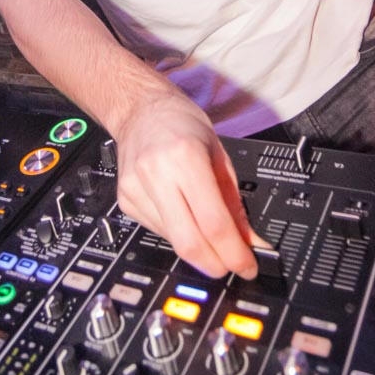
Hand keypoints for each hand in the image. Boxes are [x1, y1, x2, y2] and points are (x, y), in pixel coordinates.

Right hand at [113, 88, 267, 278]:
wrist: (140, 109)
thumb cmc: (181, 122)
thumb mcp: (218, 154)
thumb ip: (234, 201)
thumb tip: (249, 241)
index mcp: (185, 157)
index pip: (213, 222)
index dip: (234, 253)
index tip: (248, 265)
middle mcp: (157, 173)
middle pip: (189, 243)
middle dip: (215, 265)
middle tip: (231, 266)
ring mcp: (136, 189)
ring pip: (173, 242)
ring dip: (198, 249)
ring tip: (210, 235)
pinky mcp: (125, 200)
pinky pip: (158, 232)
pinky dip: (179, 234)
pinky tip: (184, 217)